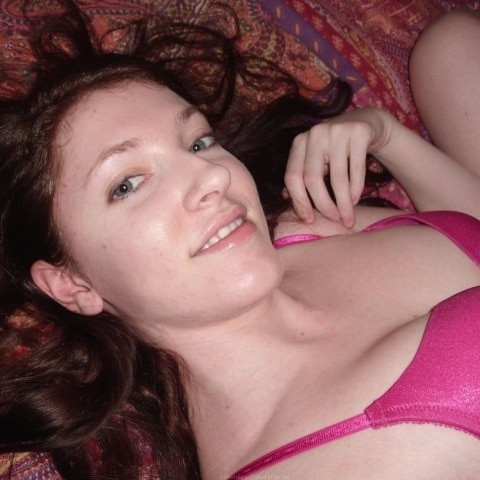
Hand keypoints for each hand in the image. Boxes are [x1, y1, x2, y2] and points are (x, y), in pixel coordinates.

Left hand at [284, 108, 392, 227]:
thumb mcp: (314, 159)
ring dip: (343, 202)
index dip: (299, 201)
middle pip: (312, 179)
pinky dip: (356, 189)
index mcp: (299, 143)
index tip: (309, 220)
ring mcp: (337, 131)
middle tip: (334, 220)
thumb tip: (286, 199)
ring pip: (337, 177)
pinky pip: (356, 169)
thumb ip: (300, 176)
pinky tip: (355, 200)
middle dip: (323, 205)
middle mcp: (315, 134)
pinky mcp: (359, 132)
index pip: (292, 176)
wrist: (364, 123)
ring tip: (347, 218)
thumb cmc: (334, 149)